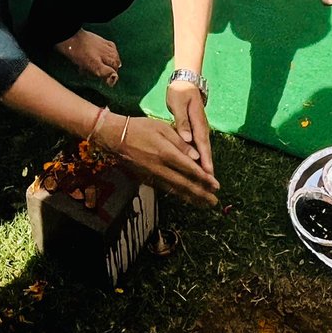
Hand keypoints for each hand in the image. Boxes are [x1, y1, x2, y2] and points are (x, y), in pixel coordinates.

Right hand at [96, 113, 218, 206]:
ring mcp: (153, 175)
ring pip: (175, 189)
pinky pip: (165, 188)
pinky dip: (177, 194)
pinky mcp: (147, 178)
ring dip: (191, 198)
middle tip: (214, 202)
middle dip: (201, 194)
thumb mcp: (162, 128)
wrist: (116, 137)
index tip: (216, 186)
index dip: (204, 179)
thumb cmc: (141, 128)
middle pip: (184, 184)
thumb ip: (180, 142)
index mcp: (166, 153)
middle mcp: (161, 168)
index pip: (190, 169)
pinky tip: (184, 197)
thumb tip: (196, 156)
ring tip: (204, 204)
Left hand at [166, 80, 213, 175]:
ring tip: (205, 182)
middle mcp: (201, 128)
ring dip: (204, 165)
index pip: (202, 145)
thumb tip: (188, 138)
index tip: (208, 175)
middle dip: (208, 168)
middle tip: (210, 185)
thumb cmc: (180, 92)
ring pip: (202, 150)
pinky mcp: (195, 129)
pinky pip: (198, 147)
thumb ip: (183, 120)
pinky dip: (198, 158)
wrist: (185, 81)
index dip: (205, 161)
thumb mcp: (179, 103)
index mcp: (198, 122)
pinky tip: (196, 168)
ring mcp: (199, 129)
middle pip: (205, 151)